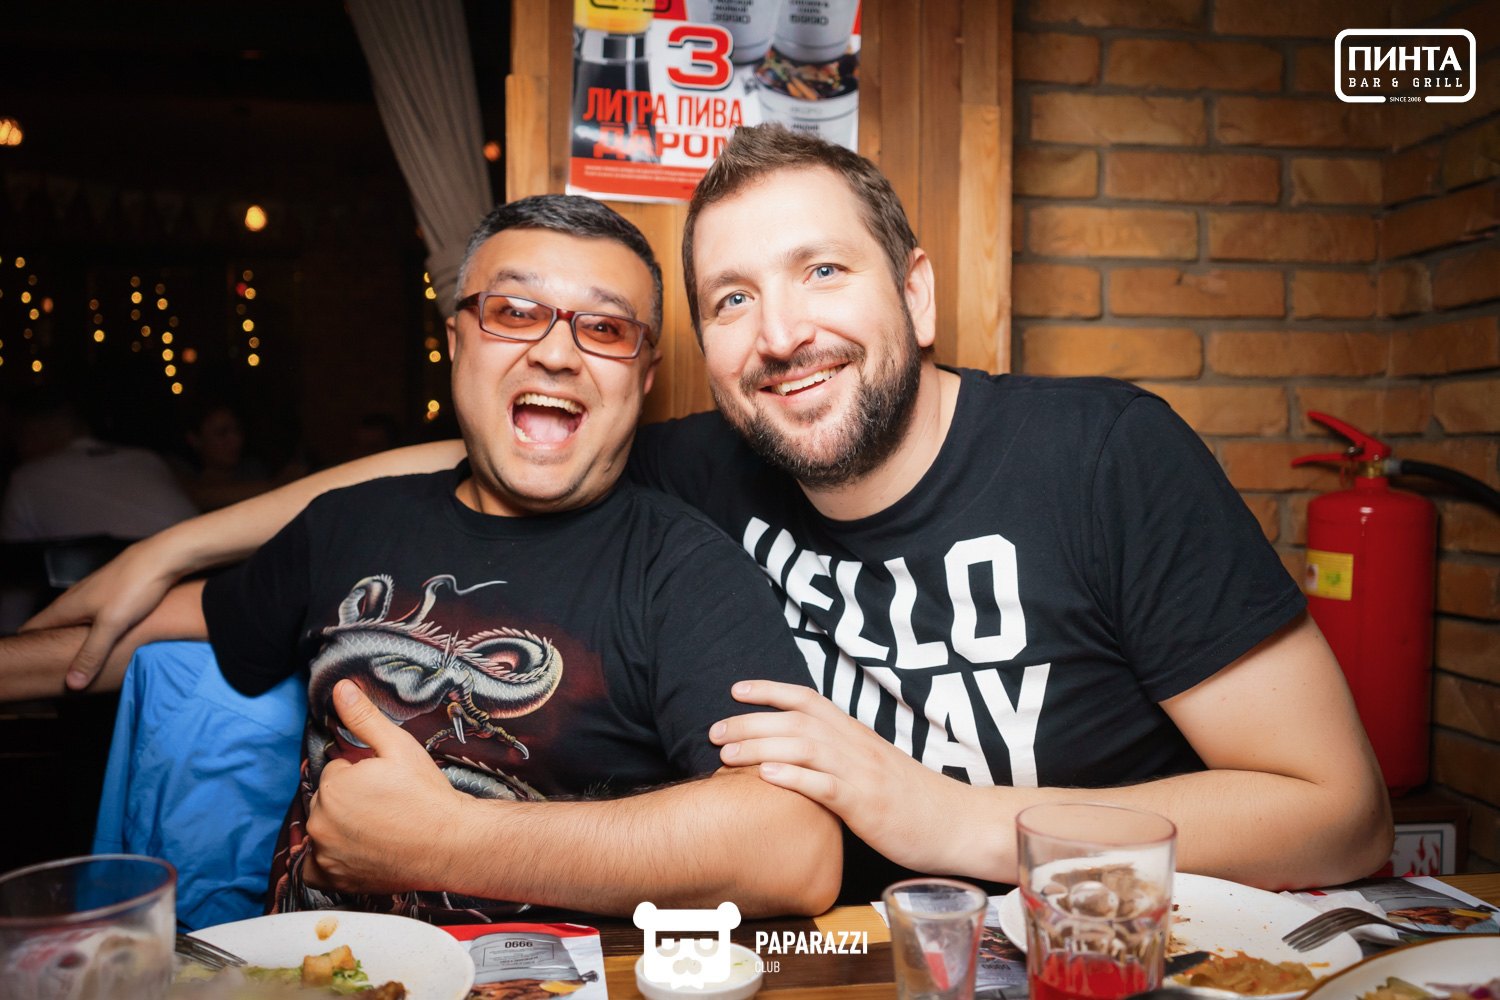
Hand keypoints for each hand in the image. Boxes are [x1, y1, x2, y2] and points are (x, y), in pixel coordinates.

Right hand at [21, 537, 179, 689]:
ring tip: (78, 660)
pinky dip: (93, 630)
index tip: (31, 667)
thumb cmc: (135, 587)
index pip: (32, 629)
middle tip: (53, 670)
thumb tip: (72, 683)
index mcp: (66, 607)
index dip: (29, 647)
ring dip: (72, 638)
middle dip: (49, 646)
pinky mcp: (112, 593)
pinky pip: (94, 616)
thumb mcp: (112, 625)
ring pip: (74, 621)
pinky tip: (106, 639)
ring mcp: (93, 594)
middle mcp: (74, 599)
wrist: (163, 557)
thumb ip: (92, 654)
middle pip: (51, 626)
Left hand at [303, 681, 471, 894]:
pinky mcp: (334, 878)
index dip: (361, 774)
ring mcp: (325, 853)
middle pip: (328, 800)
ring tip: (380, 827)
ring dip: (340, 826)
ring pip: (324, 828)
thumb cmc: (426, 795)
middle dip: (350, 799)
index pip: (336, 771)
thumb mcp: (399, 747)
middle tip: (386, 805)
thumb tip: (340, 688)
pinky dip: (326, 860)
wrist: (449, 844)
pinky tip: (352, 851)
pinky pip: (313, 868)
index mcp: (334, 786)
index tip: (385, 783)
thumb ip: (363, 718)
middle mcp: (321, 821)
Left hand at [710, 680, 974, 876]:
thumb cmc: (911, 799)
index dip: (770, 690)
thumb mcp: (873, 767)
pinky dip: (795, 778)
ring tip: (725, 754)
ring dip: (760, 746)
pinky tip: (767, 776)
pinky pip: (825, 786)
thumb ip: (840, 756)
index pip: (808, 699)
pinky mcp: (866, 804)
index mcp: (855, 734)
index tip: (735, 690)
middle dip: (750, 722)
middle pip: (796, 720)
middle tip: (713, 731)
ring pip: (804, 747)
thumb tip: (801, 754)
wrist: (955, 823)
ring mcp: (861, 773)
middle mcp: (856, 745)